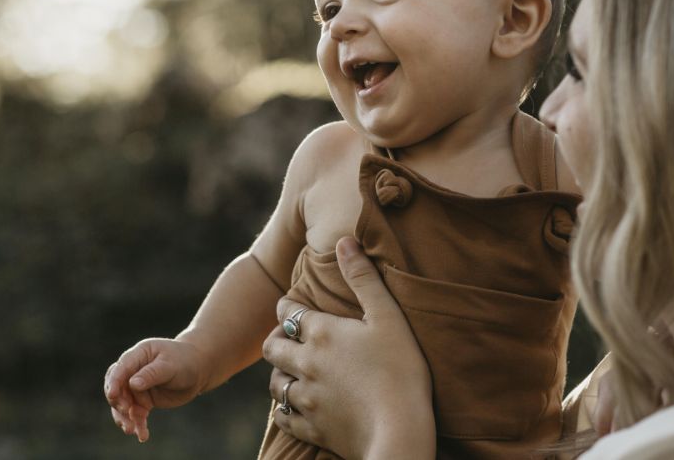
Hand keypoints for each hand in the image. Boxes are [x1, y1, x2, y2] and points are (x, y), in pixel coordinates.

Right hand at [104, 338, 209, 441]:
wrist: (197, 371)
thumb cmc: (184, 361)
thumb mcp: (170, 366)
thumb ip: (151, 374)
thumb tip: (132, 384)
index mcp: (138, 355)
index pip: (121, 368)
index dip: (114, 381)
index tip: (112, 395)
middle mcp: (133, 371)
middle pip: (117, 387)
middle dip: (118, 402)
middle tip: (127, 412)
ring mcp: (136, 387)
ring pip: (123, 404)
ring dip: (124, 418)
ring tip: (130, 430)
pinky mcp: (143, 401)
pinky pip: (135, 415)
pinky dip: (137, 425)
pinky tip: (142, 436)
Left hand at [261, 237, 434, 459]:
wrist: (400, 432)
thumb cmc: (401, 371)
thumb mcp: (389, 317)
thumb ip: (364, 278)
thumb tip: (344, 240)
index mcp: (321, 333)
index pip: (287, 313)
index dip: (288, 309)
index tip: (293, 309)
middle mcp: (305, 363)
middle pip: (272, 347)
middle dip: (277, 339)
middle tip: (289, 339)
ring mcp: (305, 398)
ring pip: (274, 383)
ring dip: (280, 374)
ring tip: (292, 371)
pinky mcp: (311, 428)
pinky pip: (284, 417)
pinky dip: (285, 410)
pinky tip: (295, 407)